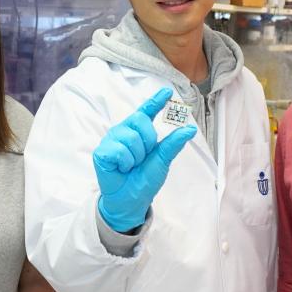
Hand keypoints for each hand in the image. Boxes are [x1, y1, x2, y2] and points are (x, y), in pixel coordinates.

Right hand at [93, 87, 196, 231]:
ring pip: (131, 138)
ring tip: (130, 166)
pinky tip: (121, 168)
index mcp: (138, 132)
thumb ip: (173, 143)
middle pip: (140, 121)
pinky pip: (119, 150)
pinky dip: (125, 163)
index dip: (156, 100)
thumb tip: (190, 129)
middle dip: (147, 142)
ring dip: (136, 157)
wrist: (131, 200)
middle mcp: (123, 131)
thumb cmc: (144, 179)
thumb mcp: (162, 160)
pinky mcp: (102, 151)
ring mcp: (111, 140)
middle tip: (142, 158)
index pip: (146, 112)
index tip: (167, 91)